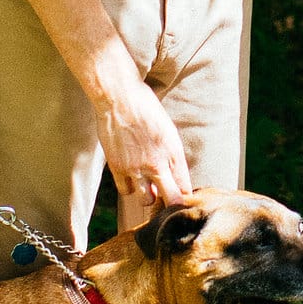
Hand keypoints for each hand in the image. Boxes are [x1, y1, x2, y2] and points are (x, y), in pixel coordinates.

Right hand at [97, 75, 197, 221]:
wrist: (119, 98)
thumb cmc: (146, 108)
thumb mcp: (167, 129)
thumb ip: (172, 155)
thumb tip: (174, 176)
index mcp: (174, 152)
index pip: (185, 187)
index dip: (185, 197)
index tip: (182, 199)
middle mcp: (157, 163)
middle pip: (171, 200)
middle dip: (171, 205)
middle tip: (168, 203)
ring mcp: (136, 167)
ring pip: (146, 200)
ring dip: (148, 196)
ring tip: (147, 185)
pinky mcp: (117, 167)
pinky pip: (126, 191)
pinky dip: (129, 188)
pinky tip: (131, 178)